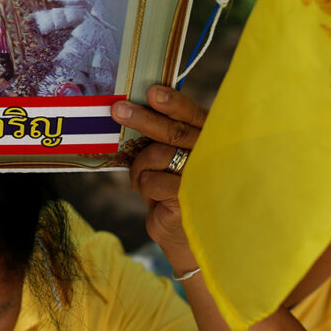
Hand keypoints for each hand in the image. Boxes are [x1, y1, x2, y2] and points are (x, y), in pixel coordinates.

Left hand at [112, 86, 206, 272]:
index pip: (192, 116)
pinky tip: (154, 198)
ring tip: (140, 180)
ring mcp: (204, 177)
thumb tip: (132, 110)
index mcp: (210, 139)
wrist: (188, 239)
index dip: (174, 103)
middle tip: (118, 109)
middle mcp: (213, 155)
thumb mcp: (172, 162)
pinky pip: (152, 182)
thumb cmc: (176, 193)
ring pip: (157, 155)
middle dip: (142, 119)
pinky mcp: (191, 199)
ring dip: (139, 167)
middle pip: (173, 132)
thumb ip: (164, 139)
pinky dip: (144, 187)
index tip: (152, 91)